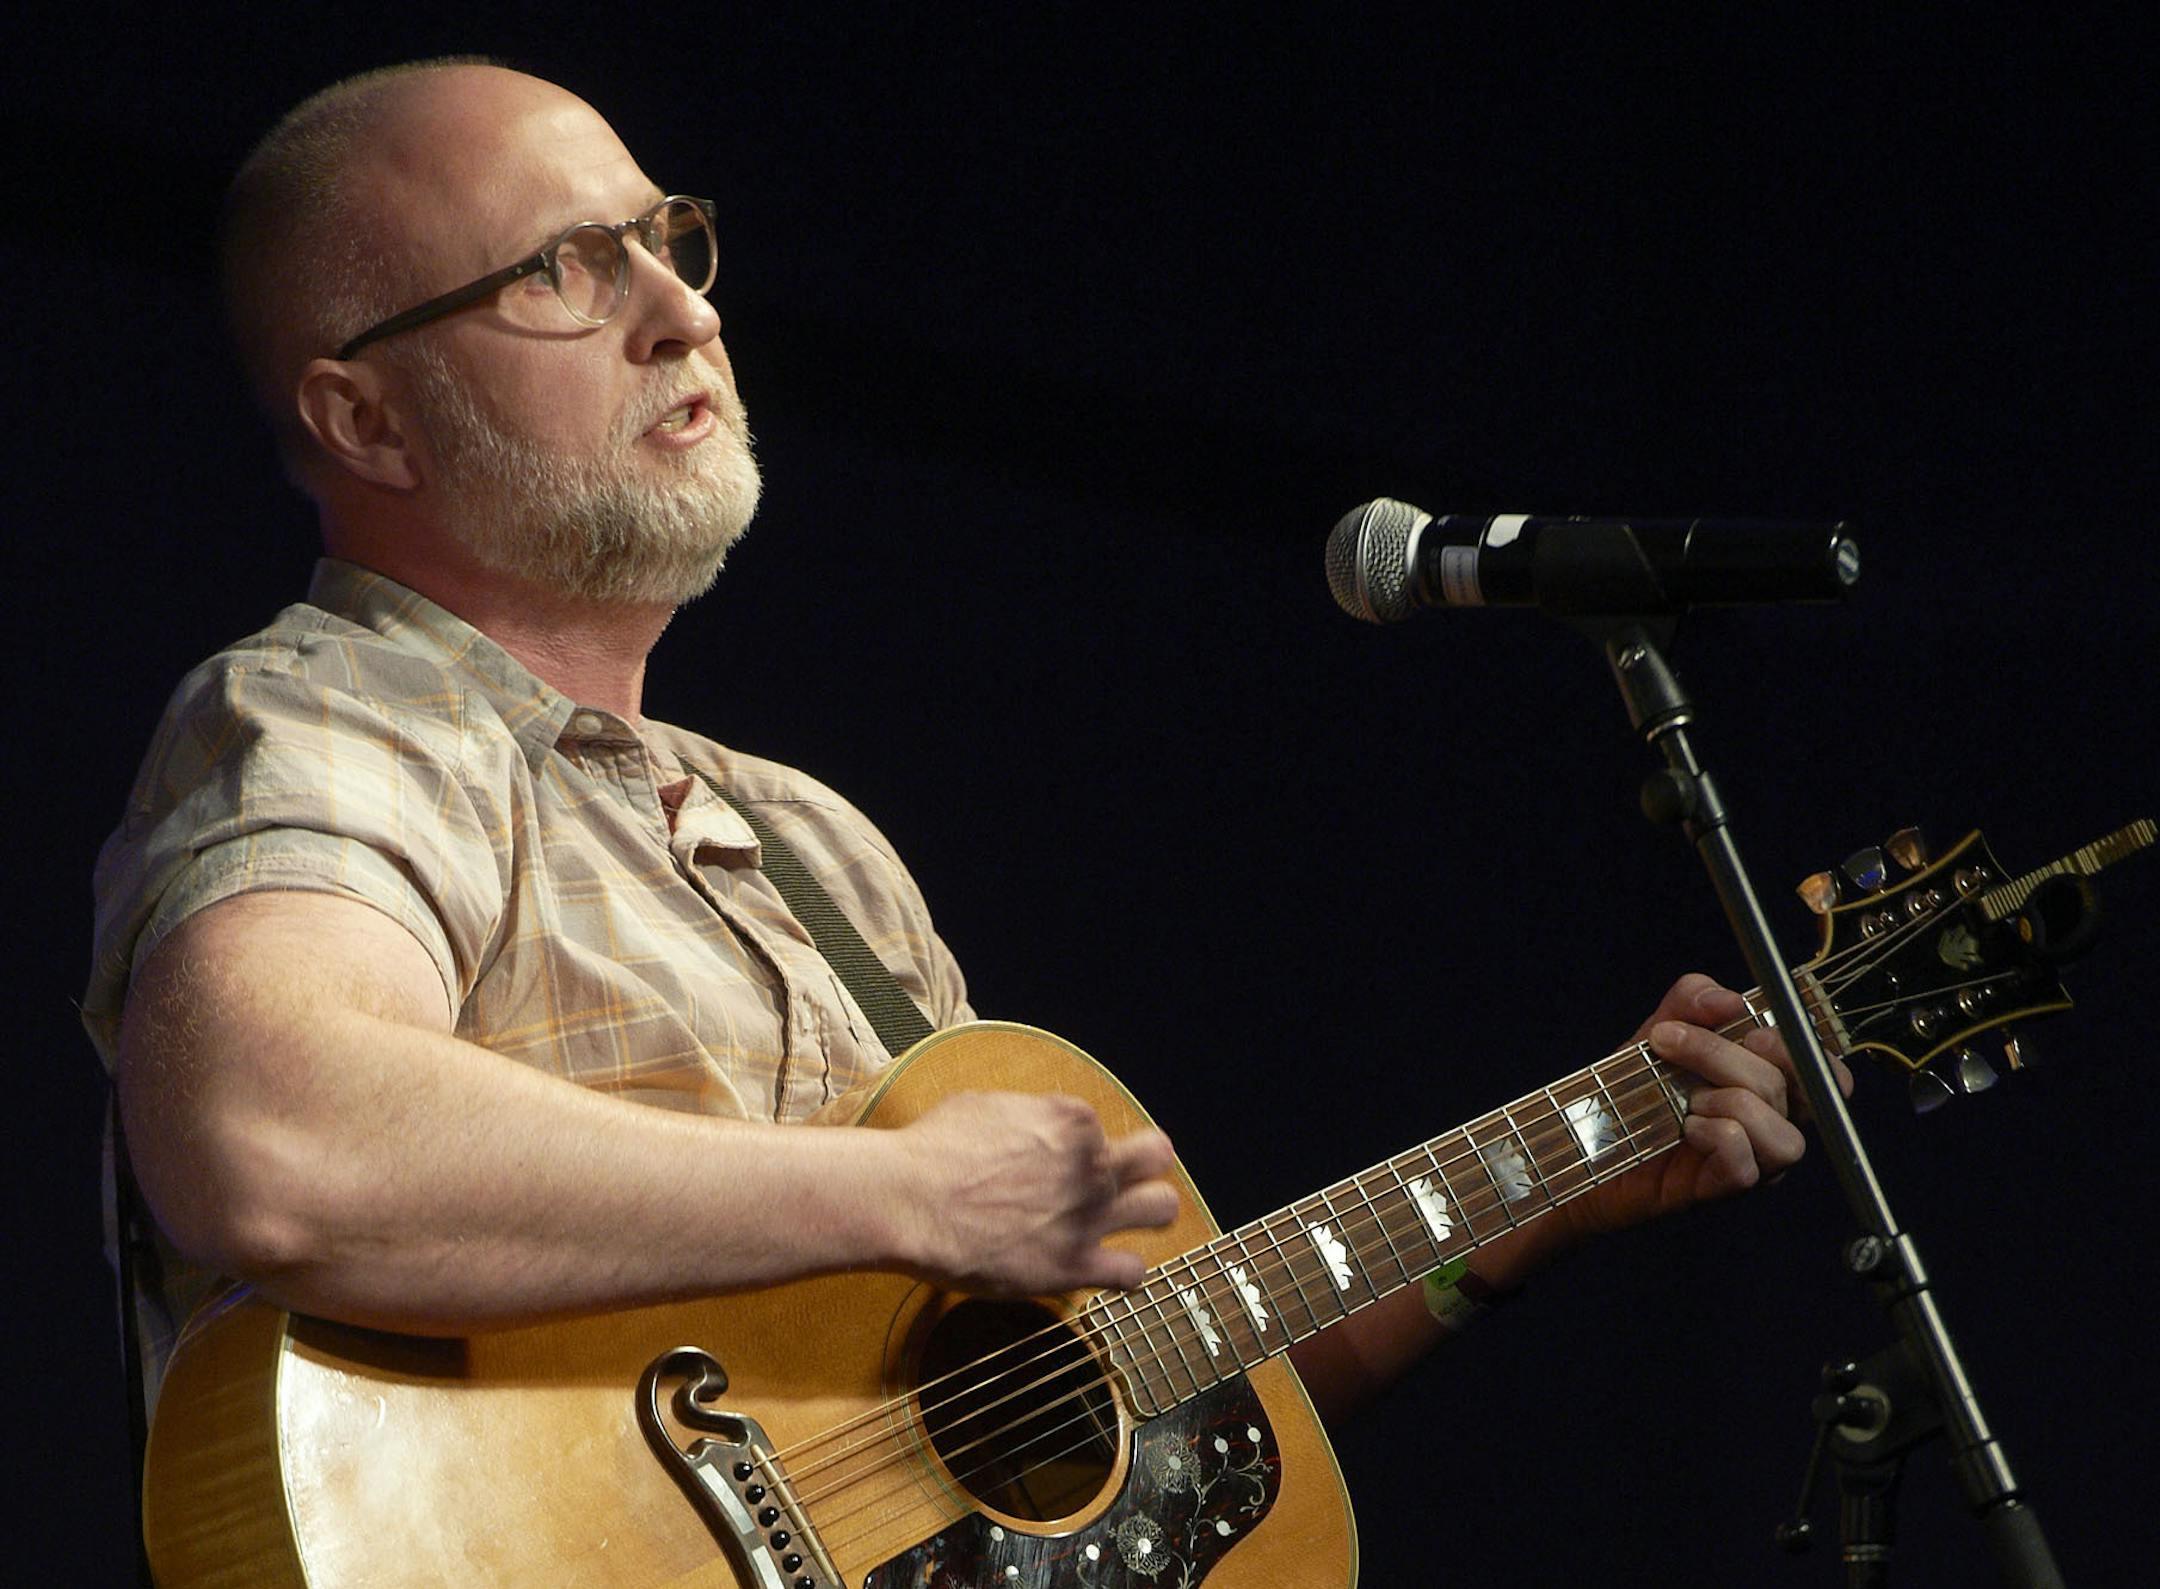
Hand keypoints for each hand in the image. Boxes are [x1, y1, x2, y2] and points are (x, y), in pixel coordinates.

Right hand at [889, 1090, 1179, 1294]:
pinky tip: (1104, 1269)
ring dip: (1147, 1213)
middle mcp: (1092, 1164)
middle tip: (1120, 1181)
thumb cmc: (934, 1148)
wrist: (908, 1200)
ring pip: (1162, 1208)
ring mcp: (1090, 1215)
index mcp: (1072, 1121)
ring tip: (1125, 1222)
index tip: (1055, 1160)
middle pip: (1157, 1157)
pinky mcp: (1075, 1265)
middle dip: (1142, 1167)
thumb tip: (1031, 1127)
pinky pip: (1132, 1273)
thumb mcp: (986, 1106)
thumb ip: (1028, 1118)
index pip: (1101, 1129)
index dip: (1080, 1145)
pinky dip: (1123, 1271)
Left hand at [1562, 973, 1852, 1240]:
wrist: (1584, 1134)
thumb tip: (1730, 1000)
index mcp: (1771, 1086)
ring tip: (1686, 1100)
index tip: (1748, 1030)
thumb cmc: (1634, 1084)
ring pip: (1784, 1137)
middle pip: (1797, 1090)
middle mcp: (1772, 1125)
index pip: (1828, 1074)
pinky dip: (1717, 1137)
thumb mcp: (1662, 1028)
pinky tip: (1686, 1128)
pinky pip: (1746, 1167)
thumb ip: (1693, 1001)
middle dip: (1727, 1056)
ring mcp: (1753, 1163)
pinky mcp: (1720, 1189)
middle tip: (1669, 1043)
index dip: (1799, 1049)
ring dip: (1730, 1103)